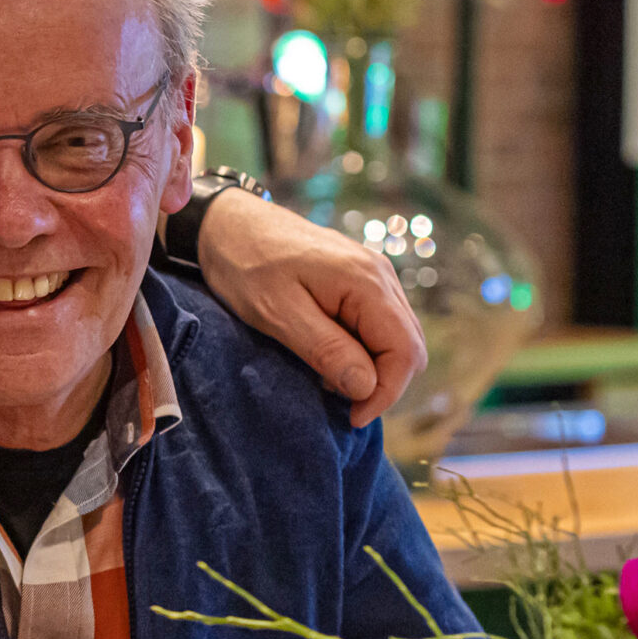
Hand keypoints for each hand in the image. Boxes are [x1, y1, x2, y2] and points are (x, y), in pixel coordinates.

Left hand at [195, 190, 426, 426]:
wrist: (227, 222)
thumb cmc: (246, 264)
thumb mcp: (278, 313)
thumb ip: (325, 349)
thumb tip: (366, 387)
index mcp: (366, 282)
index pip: (405, 352)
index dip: (386, 392)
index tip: (352, 416)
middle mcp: (381, 276)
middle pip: (410, 347)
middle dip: (382, 384)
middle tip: (339, 401)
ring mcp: (373, 277)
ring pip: (397, 338)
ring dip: (372, 368)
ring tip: (328, 378)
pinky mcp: (359, 281)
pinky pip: (378, 325)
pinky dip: (362, 350)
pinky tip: (329, 357)